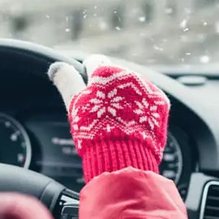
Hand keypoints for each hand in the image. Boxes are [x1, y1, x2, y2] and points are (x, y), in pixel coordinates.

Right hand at [48, 55, 169, 181]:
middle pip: (116, 77)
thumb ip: (67, 81)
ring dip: (126, 98)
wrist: (124, 156)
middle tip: (101, 110)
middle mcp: (130, 74)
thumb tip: (57, 67)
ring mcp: (148, 88)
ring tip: (118, 120)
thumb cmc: (95, 129)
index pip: (95, 62)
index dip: (88, 73)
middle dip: (109, 89)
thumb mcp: (75, 103)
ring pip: (132, 89)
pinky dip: (141, 108)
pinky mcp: (161, 103)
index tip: (87, 83)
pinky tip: (133, 123)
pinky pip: (148, 101)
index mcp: (107, 72)